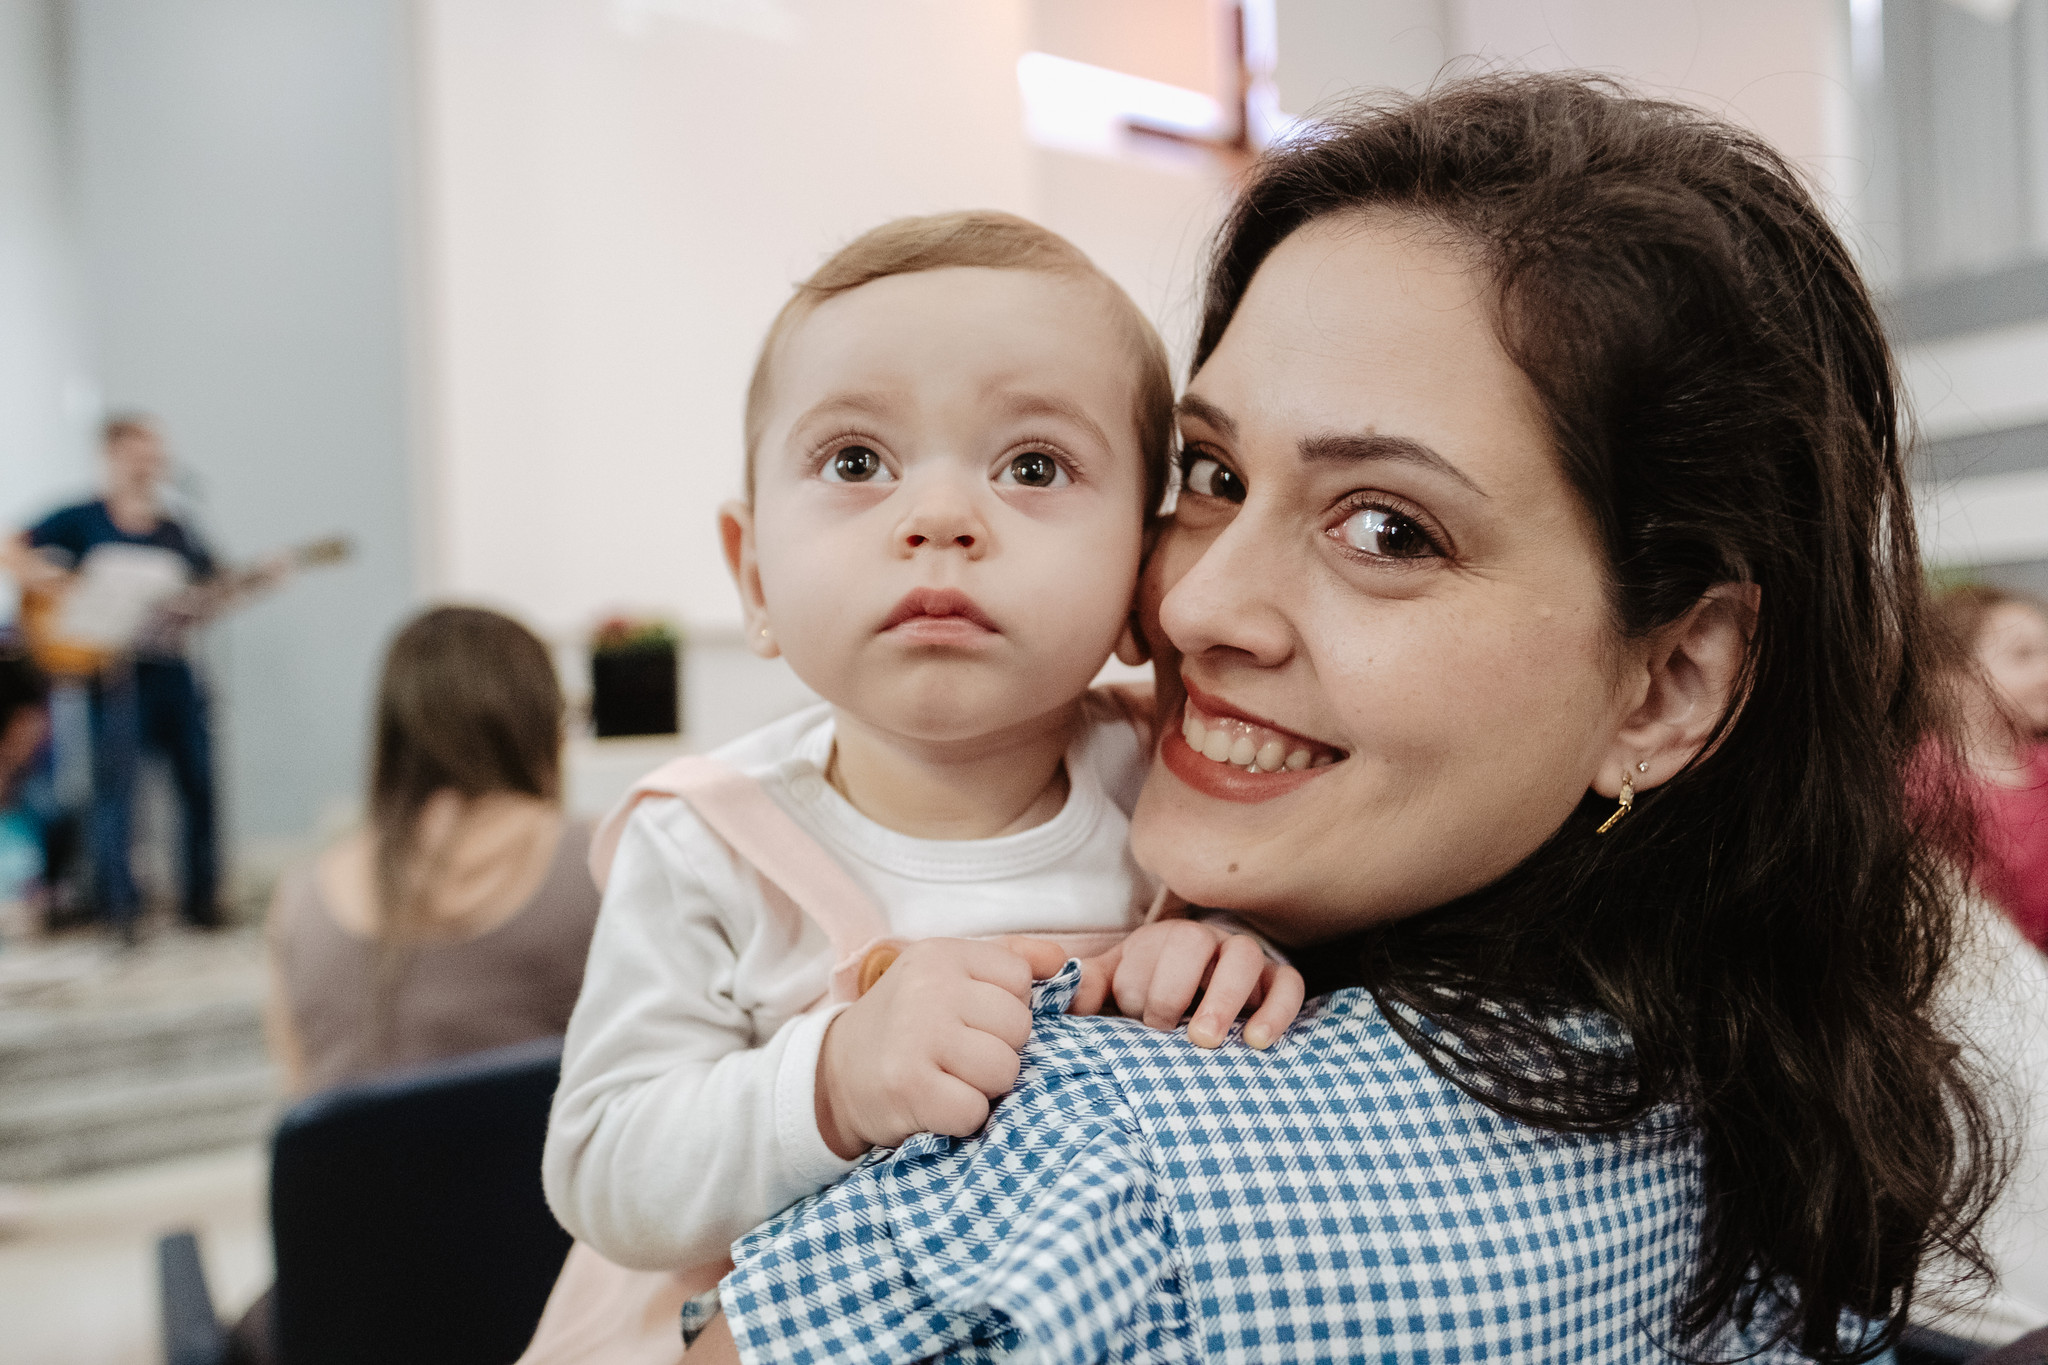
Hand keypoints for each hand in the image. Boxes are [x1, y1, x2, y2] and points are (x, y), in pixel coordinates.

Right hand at [813, 936, 1067, 1158]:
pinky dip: (963, 1118)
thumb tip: (1065, 964)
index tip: (972, 1020)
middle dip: (999, 1050)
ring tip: (951, 1079)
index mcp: (942, 954)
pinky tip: (937, 1105)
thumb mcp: (948, 975)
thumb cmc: (908, 1024)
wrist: (836, 1075)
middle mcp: (929, 987)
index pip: (1021, 981)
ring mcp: (917, 1036)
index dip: (1007, 1009)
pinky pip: (975, 1111)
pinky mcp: (909, 1086)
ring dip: (985, 1088)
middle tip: (960, 1056)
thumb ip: (1011, 960)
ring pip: (1005, 1071)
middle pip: (1019, 1028)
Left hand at [1078, 920, 1304, 1050]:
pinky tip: (1258, 1041)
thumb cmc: (1154, 993)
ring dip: (1223, 999)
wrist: (1202, 997)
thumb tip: (1066, 996)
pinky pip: (1289, 985)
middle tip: (1160, 1029)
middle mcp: (1207, 940)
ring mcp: (1247, 959)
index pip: (1149, 948)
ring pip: (1244, 958)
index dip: (1137, 985)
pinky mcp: (1279, 982)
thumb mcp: (1118, 984)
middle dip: (1170, 988)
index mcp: (1163, 938)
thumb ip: (1088, 987)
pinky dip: (1277, 1011)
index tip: (1134, 1019)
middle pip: (1191, 942)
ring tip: (1205, 1040)